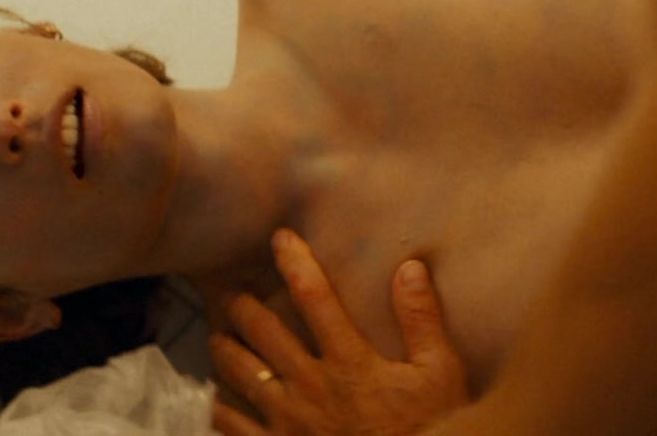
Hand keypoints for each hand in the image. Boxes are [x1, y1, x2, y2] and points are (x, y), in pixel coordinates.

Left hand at [209, 229, 468, 435]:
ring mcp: (288, 421)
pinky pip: (232, 425)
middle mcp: (311, 386)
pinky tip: (216, 398)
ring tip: (218, 338)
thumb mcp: (440, 377)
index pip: (315, 298)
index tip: (280, 239)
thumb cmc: (425, 430)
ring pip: (240, 374)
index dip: (295, 263)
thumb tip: (410, 268)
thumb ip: (423, 322)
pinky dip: (219, 407)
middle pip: (263, 332)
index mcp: (350, 362)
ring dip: (225, 350)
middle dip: (242, 307)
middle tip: (232, 295)